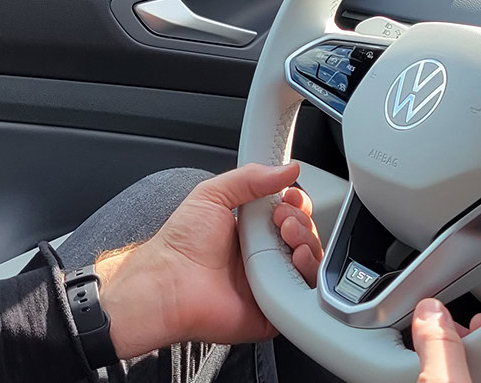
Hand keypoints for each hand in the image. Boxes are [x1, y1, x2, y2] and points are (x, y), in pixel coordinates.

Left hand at [95, 162, 323, 357]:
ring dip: (309, 244)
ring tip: (289, 236)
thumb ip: (249, 177)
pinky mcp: (275, 310)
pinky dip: (309, 277)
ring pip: (310, 265)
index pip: (289, 216)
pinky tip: (296, 261)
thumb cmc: (181, 245)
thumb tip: (287, 169)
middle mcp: (263, 258)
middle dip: (301, 222)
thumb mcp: (212, 194)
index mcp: (251, 231)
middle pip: (304, 238)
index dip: (296, 206)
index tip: (291, 197)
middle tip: (282, 219)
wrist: (170, 284)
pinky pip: (305, 297)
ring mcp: (271, 284)